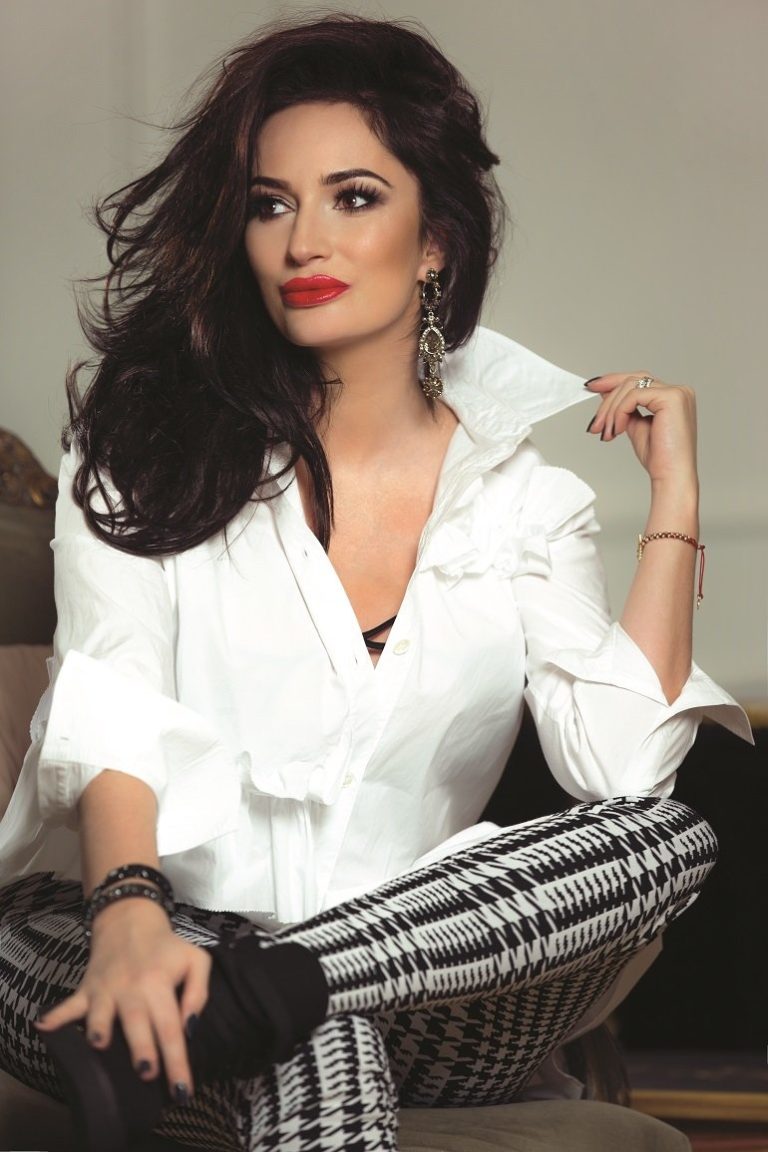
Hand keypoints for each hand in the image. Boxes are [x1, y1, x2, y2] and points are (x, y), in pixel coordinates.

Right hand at [35, 899, 210, 1100]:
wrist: (130, 920)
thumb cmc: (166, 948)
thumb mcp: (195, 961)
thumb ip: (199, 993)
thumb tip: (190, 1028)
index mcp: (159, 984)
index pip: (171, 1027)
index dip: (177, 1060)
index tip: (181, 1090)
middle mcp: (132, 988)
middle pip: (137, 1023)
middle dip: (141, 1049)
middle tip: (147, 1073)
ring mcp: (106, 989)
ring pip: (100, 1014)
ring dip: (99, 1030)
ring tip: (100, 1045)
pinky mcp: (87, 989)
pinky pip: (69, 1004)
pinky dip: (56, 1016)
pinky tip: (44, 1026)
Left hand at [585, 373, 697, 489]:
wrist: (671, 475)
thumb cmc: (659, 457)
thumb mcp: (634, 425)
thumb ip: (623, 408)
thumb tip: (605, 392)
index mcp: (672, 396)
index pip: (638, 380)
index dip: (613, 381)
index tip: (592, 387)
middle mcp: (678, 391)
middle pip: (633, 381)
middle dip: (608, 398)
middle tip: (594, 421)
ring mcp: (676, 392)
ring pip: (630, 387)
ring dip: (611, 410)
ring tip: (606, 431)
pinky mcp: (672, 397)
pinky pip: (634, 396)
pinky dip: (620, 412)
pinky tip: (617, 429)